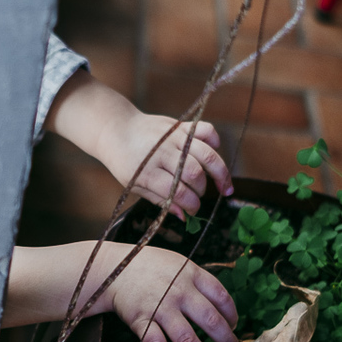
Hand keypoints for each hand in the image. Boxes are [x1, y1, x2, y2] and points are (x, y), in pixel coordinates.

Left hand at [99, 112, 232, 220]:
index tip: (193, 211)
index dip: (190, 204)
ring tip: (225, 187)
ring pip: (206, 154)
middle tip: (201, 196)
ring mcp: (173, 136)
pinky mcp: (180, 125)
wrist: (116, 129)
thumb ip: (160, 200)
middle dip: (202, 190)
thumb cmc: (125, 162)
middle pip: (194, 173)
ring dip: (219, 172)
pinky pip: (206, 129)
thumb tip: (184, 216)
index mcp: (147, 171)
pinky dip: (215, 141)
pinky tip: (214, 153)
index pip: (177, 191)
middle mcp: (162, 152)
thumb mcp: (135, 185)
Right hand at [108, 245, 238, 341]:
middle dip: (227, 341)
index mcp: (190, 274)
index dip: (232, 316)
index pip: (222, 297)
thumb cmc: (150, 267)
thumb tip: (223, 310)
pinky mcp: (140, 320)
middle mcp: (178, 291)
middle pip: (211, 321)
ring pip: (188, 341)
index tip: (234, 327)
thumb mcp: (178, 263)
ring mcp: (159, 307)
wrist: (112, 269)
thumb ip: (198, 281)